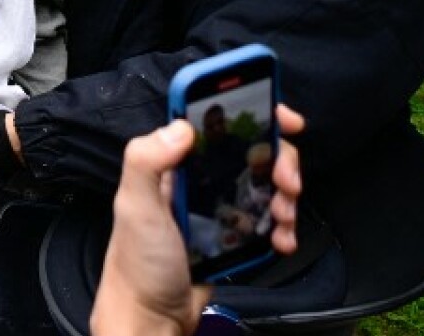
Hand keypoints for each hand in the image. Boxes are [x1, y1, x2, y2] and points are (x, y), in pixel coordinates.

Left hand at [90, 105, 306, 335]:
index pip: (212, 119)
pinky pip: (267, 219)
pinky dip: (282, 226)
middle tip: (287, 182)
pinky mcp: (232, 234)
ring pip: (264, 183)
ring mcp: (216, 206)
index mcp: (172, 163)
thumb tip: (181, 125)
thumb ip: (146, 160)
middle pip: (251, 149)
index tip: (284, 118)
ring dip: (284, 194)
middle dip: (279, 159)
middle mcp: (195, 178)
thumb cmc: (138, 264)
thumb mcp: (135, 207)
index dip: (250, 108)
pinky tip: (281, 238)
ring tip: (283, 215)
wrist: (152, 318)